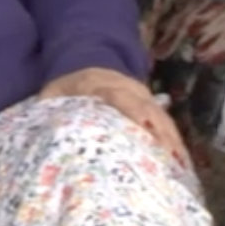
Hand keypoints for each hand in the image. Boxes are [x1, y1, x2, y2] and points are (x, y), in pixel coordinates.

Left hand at [41, 66, 194, 173]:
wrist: (85, 59)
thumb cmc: (66, 87)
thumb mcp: (51, 94)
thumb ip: (48, 111)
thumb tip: (44, 137)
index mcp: (98, 84)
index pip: (118, 96)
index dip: (133, 111)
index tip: (144, 129)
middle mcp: (125, 87)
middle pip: (147, 108)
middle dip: (160, 132)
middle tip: (170, 158)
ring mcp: (141, 94)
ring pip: (160, 116)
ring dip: (172, 139)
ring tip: (180, 166)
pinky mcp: (149, 104)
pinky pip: (164, 122)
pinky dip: (173, 140)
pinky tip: (180, 163)